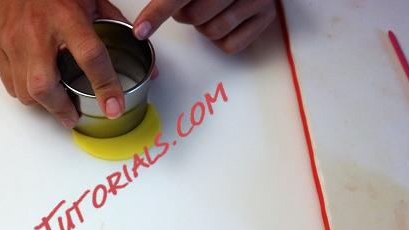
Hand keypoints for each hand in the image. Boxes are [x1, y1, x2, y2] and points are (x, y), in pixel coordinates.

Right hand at [0, 0, 128, 127]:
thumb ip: (116, 26)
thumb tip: (142, 50)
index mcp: (66, 16)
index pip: (90, 57)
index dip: (105, 87)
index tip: (114, 107)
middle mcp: (37, 30)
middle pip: (44, 86)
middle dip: (61, 109)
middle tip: (73, 116)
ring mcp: (13, 40)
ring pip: (25, 91)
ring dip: (43, 104)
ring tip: (57, 102)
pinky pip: (10, 83)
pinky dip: (25, 93)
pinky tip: (38, 89)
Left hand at [133, 0, 275, 53]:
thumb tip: (144, 22)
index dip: (157, 13)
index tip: (140, 31)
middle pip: (194, 17)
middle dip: (186, 15)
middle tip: (192, 4)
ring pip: (212, 32)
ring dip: (205, 27)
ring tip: (213, 9)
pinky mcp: (267, 16)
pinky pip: (231, 46)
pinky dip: (223, 39)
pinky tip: (227, 21)